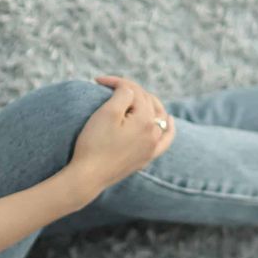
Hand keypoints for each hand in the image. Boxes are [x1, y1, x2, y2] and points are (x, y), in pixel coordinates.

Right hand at [68, 75, 175, 192]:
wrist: (88, 177)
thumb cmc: (95, 143)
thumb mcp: (107, 112)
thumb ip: (123, 94)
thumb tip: (130, 89)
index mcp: (145, 119)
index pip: (134, 91)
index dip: (116, 82)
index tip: (98, 80)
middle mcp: (154, 133)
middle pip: (147, 102)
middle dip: (130, 90)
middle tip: (110, 87)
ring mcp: (152, 147)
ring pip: (158, 116)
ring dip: (148, 103)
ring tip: (136, 95)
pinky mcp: (146, 158)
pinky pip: (165, 140)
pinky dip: (168, 128)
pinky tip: (169, 121)